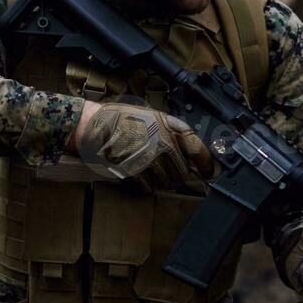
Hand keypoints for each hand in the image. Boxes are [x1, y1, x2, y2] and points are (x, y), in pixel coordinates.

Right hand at [71, 101, 215, 191]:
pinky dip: (145, 185)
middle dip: (178, 174)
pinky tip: (137, 172)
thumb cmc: (119, 118)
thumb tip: (191, 151)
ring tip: (148, 168)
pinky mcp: (135, 172)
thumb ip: (171, 131)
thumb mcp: (150, 115)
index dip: (206, 162)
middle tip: (167, 170)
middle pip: (183, 171)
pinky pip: (148, 187)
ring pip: (167, 182)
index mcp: (168, 124)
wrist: (91, 125)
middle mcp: (162, 142)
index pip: (197, 147)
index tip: (210, 171)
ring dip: (162, 180)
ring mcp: (148, 158)